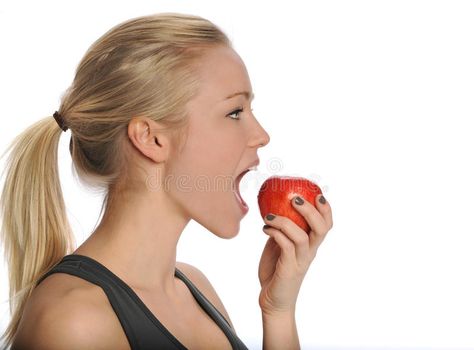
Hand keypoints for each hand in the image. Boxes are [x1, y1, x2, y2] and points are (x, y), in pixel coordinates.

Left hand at [258, 194, 332, 314]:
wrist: (273, 300)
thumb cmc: (276, 271)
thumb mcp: (280, 246)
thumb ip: (282, 230)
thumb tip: (273, 209)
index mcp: (311, 245)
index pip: (327, 225)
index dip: (326, 209)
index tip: (318, 193)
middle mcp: (310, 252)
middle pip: (321, 228)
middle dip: (310, 210)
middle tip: (294, 198)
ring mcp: (300, 261)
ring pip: (301, 236)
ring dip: (284, 221)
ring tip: (268, 215)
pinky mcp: (289, 269)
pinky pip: (285, 246)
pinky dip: (275, 233)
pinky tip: (265, 228)